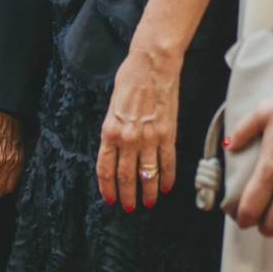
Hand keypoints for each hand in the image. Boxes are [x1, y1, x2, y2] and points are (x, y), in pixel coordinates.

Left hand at [98, 46, 181, 211]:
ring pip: (147, 175)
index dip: (107, 187)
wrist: (152, 65)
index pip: (105, 168)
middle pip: (126, 177)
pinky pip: (167, 163)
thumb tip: (116, 149)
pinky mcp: (167, 134)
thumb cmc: (131, 79)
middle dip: (127, 196)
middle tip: (129, 207)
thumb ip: (114, 129)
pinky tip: (167, 187)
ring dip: (148, 192)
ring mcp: (149, 138)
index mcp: (110, 131)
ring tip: (149, 202)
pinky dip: (167, 178)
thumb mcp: (112, 106)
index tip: (110, 198)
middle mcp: (127, 138)